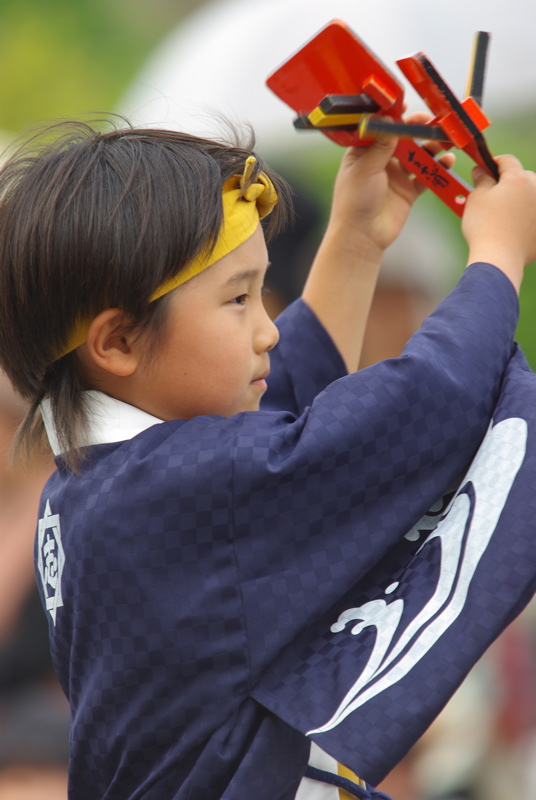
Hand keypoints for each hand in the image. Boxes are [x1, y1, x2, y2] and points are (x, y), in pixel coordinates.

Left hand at [327, 112, 454, 254]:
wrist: (362, 236)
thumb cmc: (354, 201)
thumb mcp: (366, 168)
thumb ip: (381, 145)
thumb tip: (392, 119)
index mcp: (363, 152)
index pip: (380, 128)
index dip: (393, 117)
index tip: (405, 108)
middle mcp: (380, 161)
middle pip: (402, 139)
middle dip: (418, 130)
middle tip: (431, 123)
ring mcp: (395, 176)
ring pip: (417, 155)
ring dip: (431, 147)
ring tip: (443, 141)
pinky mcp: (408, 191)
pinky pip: (426, 175)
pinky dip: (438, 167)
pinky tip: (448, 160)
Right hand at [462, 155, 535, 292]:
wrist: (499, 258)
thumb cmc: (485, 226)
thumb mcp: (476, 199)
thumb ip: (481, 180)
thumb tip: (481, 170)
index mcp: (519, 179)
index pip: (507, 161)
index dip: (493, 163)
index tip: (484, 170)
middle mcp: (535, 190)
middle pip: (523, 177)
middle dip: (509, 182)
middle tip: (492, 194)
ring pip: (531, 196)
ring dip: (520, 199)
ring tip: (503, 212)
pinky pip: (533, 216)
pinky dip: (525, 218)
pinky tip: (511, 227)